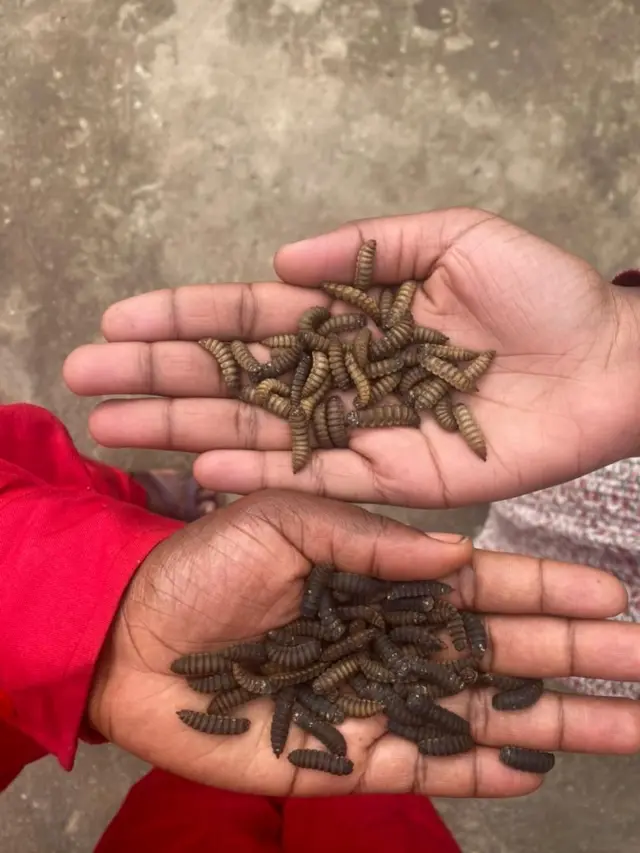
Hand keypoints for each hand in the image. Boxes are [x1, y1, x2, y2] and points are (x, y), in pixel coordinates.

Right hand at [63, 208, 639, 507]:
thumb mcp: (453, 238)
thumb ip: (367, 248)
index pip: (252, 315)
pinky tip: (199, 471)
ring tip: (115, 429)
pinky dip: (257, 475)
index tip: (120, 320)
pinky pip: (312, 478)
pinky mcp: (392, 480)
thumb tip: (279, 257)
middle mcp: (342, 378)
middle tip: (84, 381)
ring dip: (185, 430)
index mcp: (353, 317)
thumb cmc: (540, 293)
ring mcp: (361, 431)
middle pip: (236, 377)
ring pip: (257, 430)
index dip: (184, 317)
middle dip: (159, 377)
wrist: (606, 365)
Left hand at [89, 489, 639, 798]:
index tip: (608, 590)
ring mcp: (375, 700)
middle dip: (578, 655)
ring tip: (629, 723)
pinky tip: (533, 769)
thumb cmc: (201, 564)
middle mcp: (392, 638)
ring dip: (556, 721)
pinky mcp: (346, 756)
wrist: (132, 634)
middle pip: (502, 650)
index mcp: (380, 575)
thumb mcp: (280, 517)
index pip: (481, 585)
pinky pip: (428, 763)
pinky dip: (480, 769)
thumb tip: (458, 552)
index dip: (545, 587)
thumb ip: (370, 538)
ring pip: (483, 712)